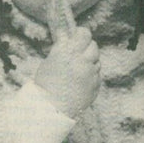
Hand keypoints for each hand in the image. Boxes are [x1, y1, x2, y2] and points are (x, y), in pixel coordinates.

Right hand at [35, 0, 100, 118]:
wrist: (52, 108)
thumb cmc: (46, 84)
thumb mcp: (50, 61)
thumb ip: (61, 47)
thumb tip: (66, 35)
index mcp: (69, 52)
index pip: (85, 34)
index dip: (82, 34)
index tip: (79, 36)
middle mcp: (82, 61)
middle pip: (94, 46)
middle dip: (88, 47)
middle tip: (80, 52)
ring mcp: (91, 74)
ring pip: (97, 61)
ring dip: (90, 62)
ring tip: (78, 69)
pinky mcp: (96, 85)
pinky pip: (97, 75)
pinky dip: (91, 76)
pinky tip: (81, 81)